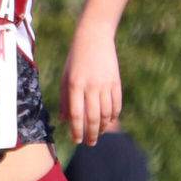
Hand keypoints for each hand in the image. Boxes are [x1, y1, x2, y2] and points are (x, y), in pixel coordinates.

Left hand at [59, 25, 122, 144]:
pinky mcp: (116, 82)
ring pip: (107, 114)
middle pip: (93, 118)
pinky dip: (113, 117)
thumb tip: (64, 120)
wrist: (94, 37)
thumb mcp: (65, 76)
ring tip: (98, 134)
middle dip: (91, 134)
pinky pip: (117, 105)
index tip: (77, 141)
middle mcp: (91, 86)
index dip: (77, 130)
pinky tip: (108, 122)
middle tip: (89, 143)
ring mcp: (106, 84)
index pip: (76, 114)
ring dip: (103, 128)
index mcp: (75, 84)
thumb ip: (65, 98)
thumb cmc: (75, 58)